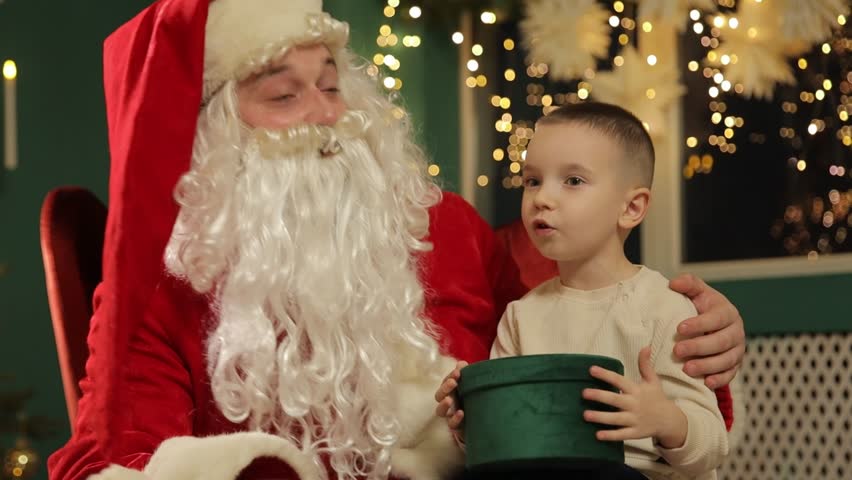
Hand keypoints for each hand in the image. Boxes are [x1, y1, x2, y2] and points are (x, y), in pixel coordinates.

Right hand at [435, 361, 467, 434]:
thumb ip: (467, 374)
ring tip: (449, 400)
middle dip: (445, 388)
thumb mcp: (471, 385)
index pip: (446, 382)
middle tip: (453, 382)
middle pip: (439, 396)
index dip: (450, 376)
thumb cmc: (474, 398)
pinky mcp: (457, 427)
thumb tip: (462, 363)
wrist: (483, 419)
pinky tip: (461, 413)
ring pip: (440, 411)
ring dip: (443, 405)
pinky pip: (452, 425)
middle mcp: (448, 403)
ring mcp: (451, 415)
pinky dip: (455, 419)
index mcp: (451, 391)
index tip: (458, 372)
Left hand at [582, 347, 686, 448]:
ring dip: (600, 417)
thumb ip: (645, 365)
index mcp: (636, 390)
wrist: (670, 420)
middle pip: (615, 400)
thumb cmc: (657, 398)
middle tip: (583, 393)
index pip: (619, 380)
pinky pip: (622, 435)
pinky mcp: (635, 433)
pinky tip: (597, 435)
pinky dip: (610, 435)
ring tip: (585, 414)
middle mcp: (634, 404)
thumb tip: (646, 346)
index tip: (591, 369)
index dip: (605, 375)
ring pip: (616, 419)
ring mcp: (635, 420)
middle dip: (599, 396)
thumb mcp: (653, 380)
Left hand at [669, 274, 745, 388]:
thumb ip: (688, 284)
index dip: (700, 324)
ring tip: (686, 369)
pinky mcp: (734, 365)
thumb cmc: (700, 307)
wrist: (711, 324)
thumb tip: (674, 283)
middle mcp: (736, 331)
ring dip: (707, 366)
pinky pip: (730, 374)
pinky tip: (706, 383)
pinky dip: (720, 379)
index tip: (679, 328)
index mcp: (727, 312)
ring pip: (727, 360)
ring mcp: (737, 349)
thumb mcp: (696, 293)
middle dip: (699, 347)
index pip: (716, 318)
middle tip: (677, 350)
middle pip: (722, 341)